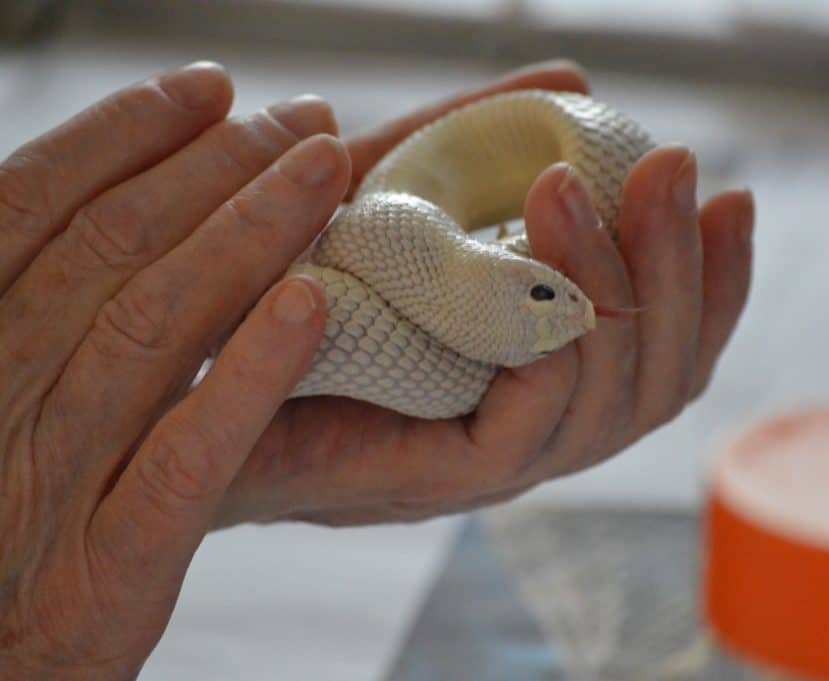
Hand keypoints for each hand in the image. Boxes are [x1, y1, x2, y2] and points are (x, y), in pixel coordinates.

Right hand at [0, 62, 349, 676]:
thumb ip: (28, 313)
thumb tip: (85, 214)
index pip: (31, 211)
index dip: (122, 137)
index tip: (207, 88)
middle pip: (109, 253)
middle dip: (214, 168)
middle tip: (307, 119)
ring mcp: (42, 485)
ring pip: (152, 331)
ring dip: (248, 234)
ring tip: (327, 167)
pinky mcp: (106, 570)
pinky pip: (185, 456)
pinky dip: (247, 374)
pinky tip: (312, 303)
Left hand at [214, 64, 754, 527]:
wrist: (187, 369)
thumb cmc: (294, 283)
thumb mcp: (401, 192)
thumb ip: (485, 144)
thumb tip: (577, 81)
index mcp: (546, 376)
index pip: (668, 352)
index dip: (717, 283)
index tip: (733, 196)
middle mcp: (537, 427)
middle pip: (660, 381)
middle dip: (679, 268)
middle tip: (671, 167)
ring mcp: (494, 462)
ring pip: (611, 405)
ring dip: (613, 288)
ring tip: (572, 190)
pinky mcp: (442, 479)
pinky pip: (534, 426)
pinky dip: (550, 342)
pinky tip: (536, 264)